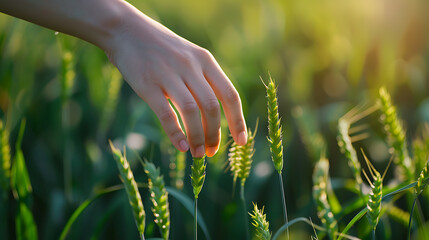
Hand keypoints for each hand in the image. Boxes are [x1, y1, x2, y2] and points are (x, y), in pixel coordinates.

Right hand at [104, 7, 246, 156]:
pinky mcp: (147, 84)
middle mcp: (190, 66)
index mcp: (205, 61)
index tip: (241, 141)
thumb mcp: (189, 57)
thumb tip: (214, 117)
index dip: (237, 121)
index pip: (230, 95)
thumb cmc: (161, 48)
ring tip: (198, 154)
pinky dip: (176, 133)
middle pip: (212, 106)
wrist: (126, 30)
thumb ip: (203, 81)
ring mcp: (169, 74)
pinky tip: (181, 146)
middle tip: (211, 152)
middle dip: (215, 134)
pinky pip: (166, 113)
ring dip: (198, 137)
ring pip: (192, 111)